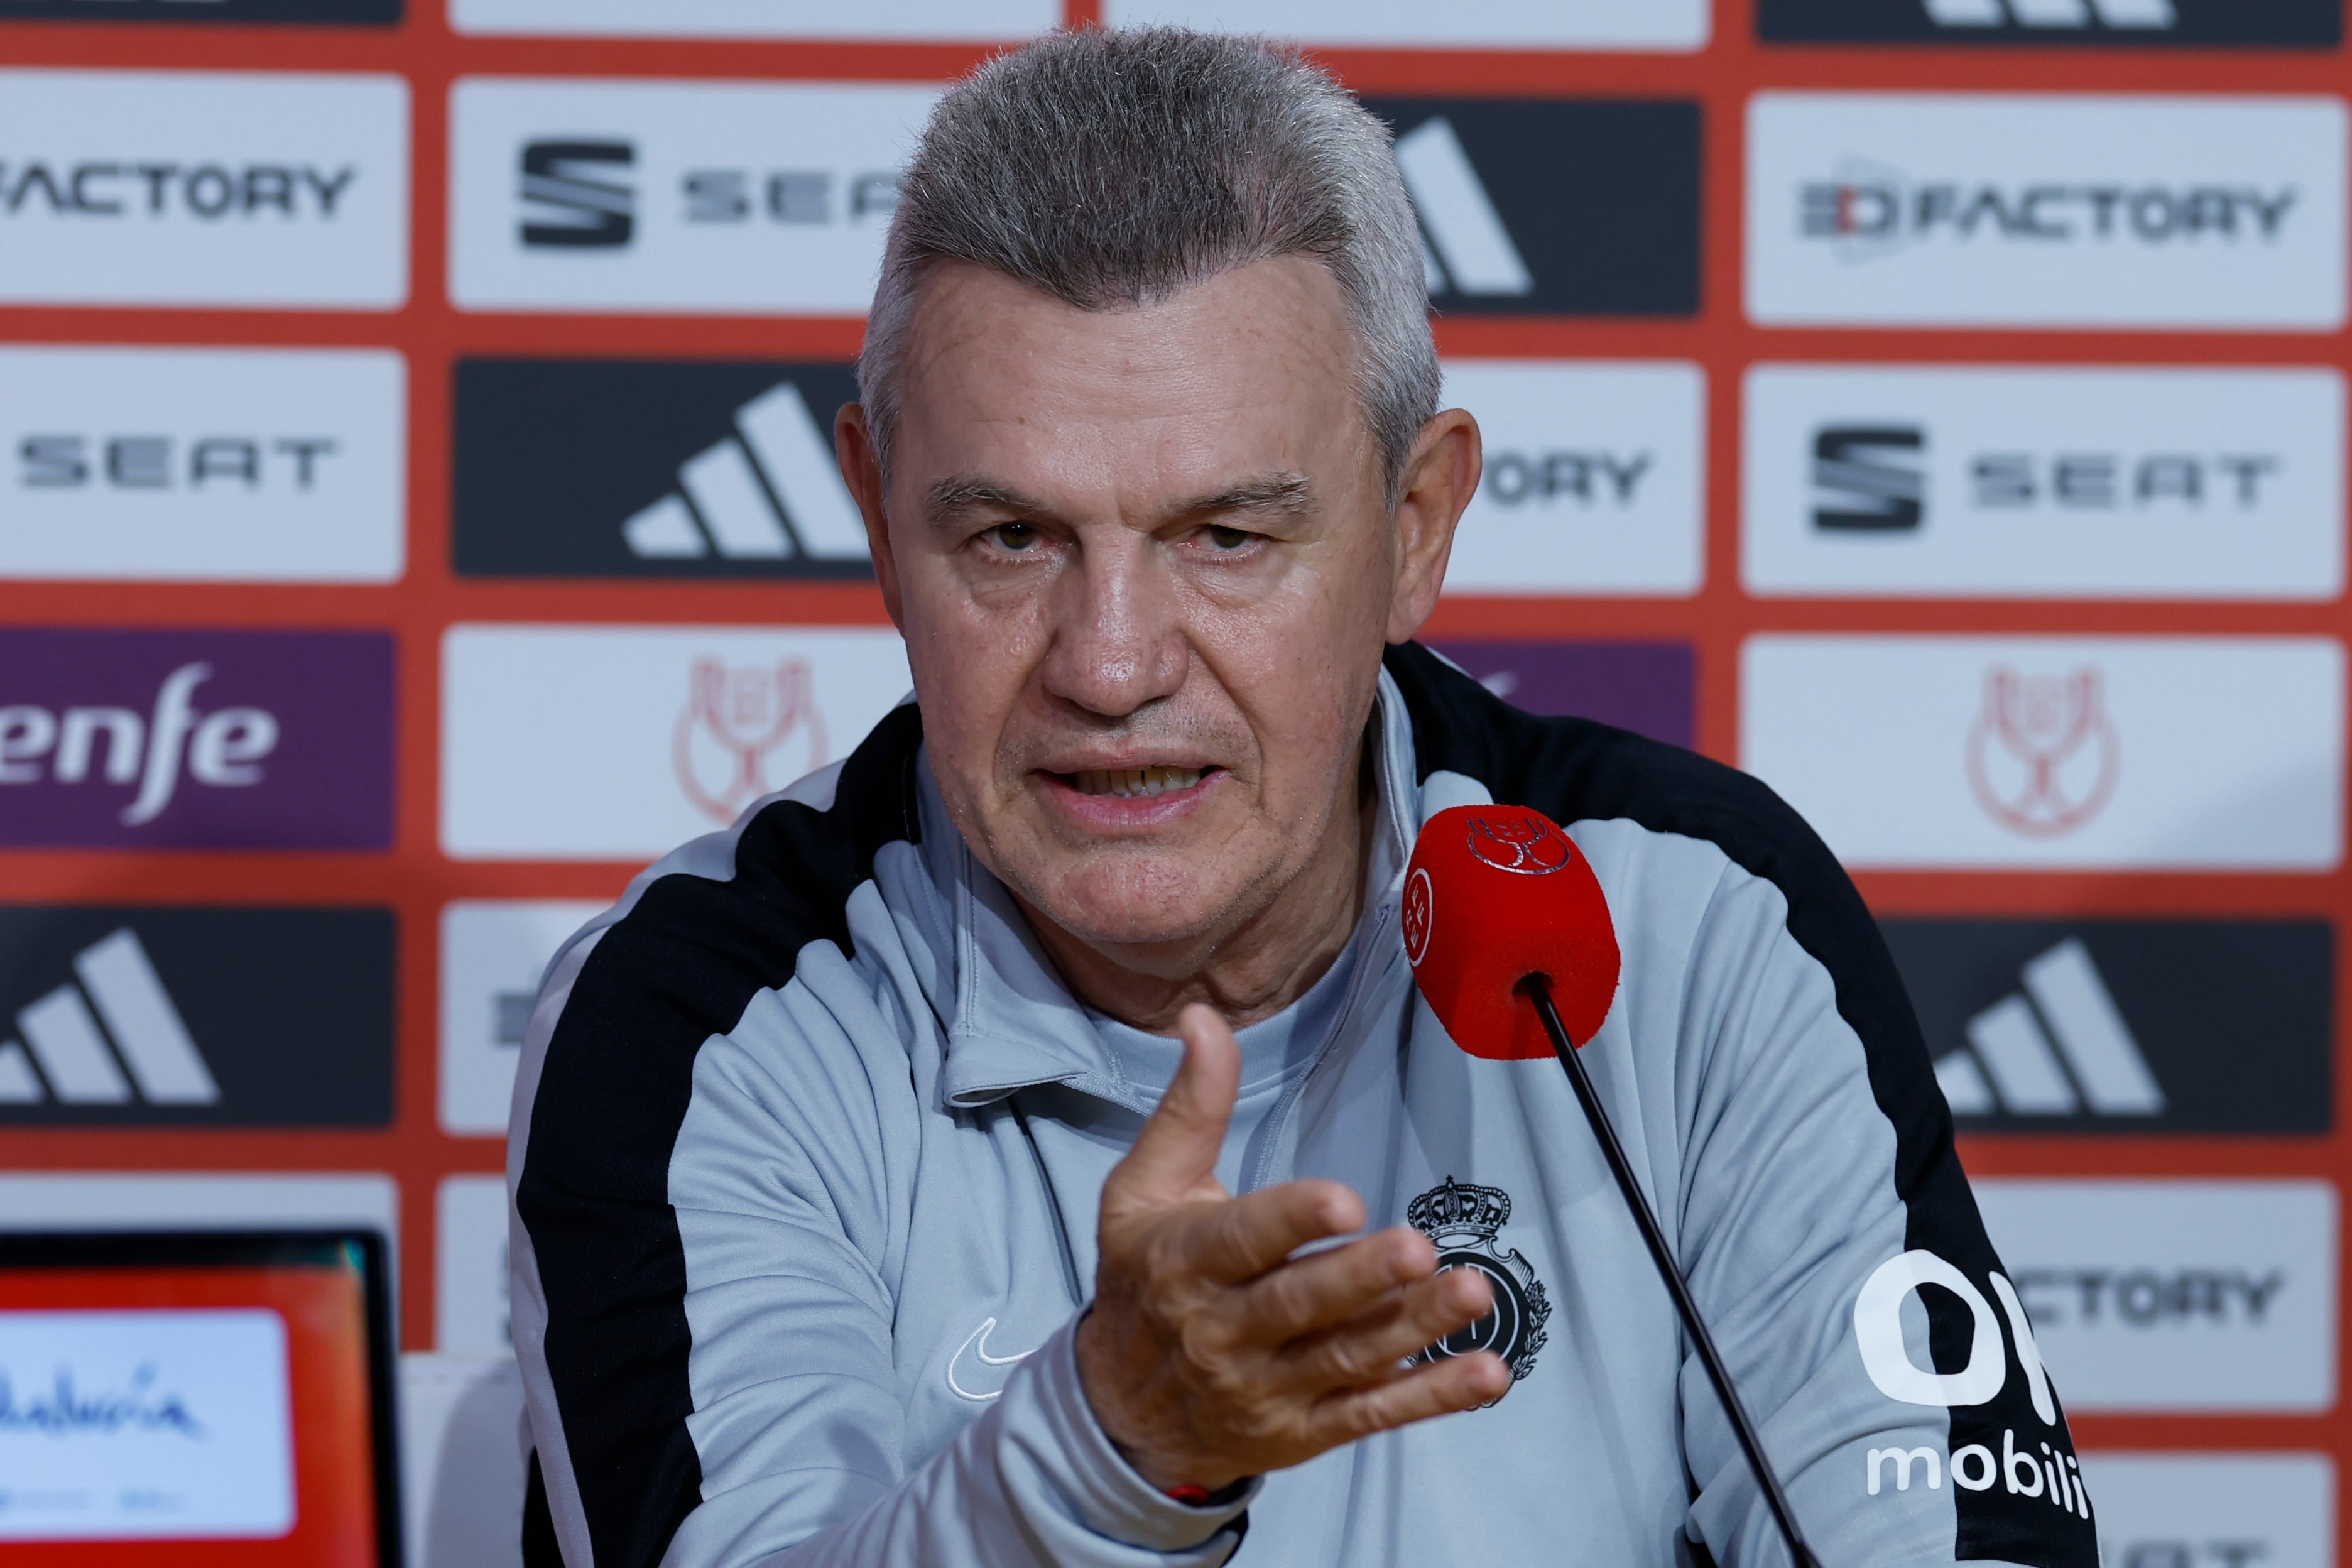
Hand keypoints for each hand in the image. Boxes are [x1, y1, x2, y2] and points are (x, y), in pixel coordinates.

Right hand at [1074, 1003, 1511, 1493]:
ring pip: (1346, 1358)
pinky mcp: (1304, 1430)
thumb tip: (1203, 1018)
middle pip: (1300, 1304)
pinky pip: (1371, 1414)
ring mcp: (1267, 1387)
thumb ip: (1190, 1109)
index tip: (1344, 1200)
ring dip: (1413, 1329)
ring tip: (1471, 1293)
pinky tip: (1485, 1374)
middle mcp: (1223, 1331)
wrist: (1119, 1413)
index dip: (1291, 1221)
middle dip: (1360, 1279)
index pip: (1242, 1240)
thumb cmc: (1142, 1278)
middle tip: (1418, 1248)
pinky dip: (1430, 1398)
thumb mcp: (1143, 1190)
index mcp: (1185, 1262)